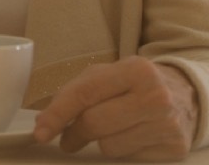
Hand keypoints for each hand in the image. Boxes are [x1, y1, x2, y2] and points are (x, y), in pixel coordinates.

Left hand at [33, 56, 197, 159]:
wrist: (184, 94)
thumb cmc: (134, 83)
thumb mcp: (107, 74)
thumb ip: (74, 92)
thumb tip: (45, 121)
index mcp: (135, 70)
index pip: (85, 94)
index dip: (58, 114)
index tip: (41, 131)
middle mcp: (155, 96)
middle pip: (94, 124)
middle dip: (73, 133)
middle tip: (67, 137)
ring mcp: (167, 124)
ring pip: (110, 146)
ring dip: (99, 142)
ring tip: (107, 129)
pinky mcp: (174, 148)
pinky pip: (130, 158)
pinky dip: (122, 149)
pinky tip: (130, 135)